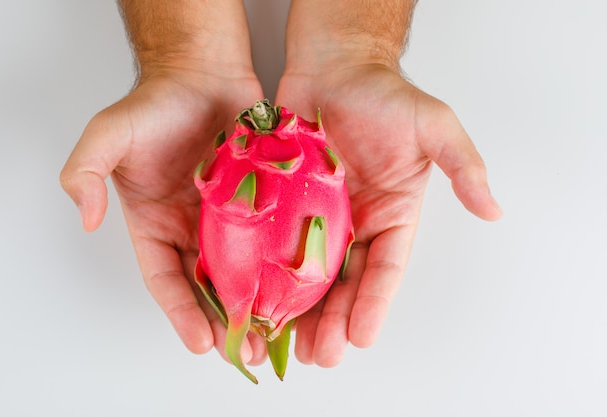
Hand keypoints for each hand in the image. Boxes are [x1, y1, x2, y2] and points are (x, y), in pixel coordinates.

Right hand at [60, 67, 268, 364]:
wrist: (202, 72)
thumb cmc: (156, 104)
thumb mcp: (108, 134)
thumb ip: (84, 172)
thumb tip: (84, 218)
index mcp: (156, 226)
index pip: (166, 280)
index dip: (181, 313)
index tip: (201, 343)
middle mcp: (192, 230)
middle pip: (209, 287)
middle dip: (226, 322)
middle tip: (249, 351)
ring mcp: (230, 219)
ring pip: (245, 272)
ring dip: (258, 305)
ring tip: (278, 335)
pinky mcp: (262, 203)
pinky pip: (273, 240)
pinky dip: (283, 267)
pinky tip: (301, 288)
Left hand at [276, 62, 501, 366]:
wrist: (334, 65)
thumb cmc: (384, 94)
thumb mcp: (434, 126)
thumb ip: (463, 165)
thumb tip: (494, 209)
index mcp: (392, 215)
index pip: (385, 268)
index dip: (375, 304)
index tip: (362, 337)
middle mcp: (356, 222)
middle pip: (345, 282)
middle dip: (334, 321)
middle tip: (320, 355)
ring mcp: (317, 216)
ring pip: (308, 273)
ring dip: (300, 311)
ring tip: (289, 345)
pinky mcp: (285, 204)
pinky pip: (275, 243)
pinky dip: (268, 273)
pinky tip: (258, 299)